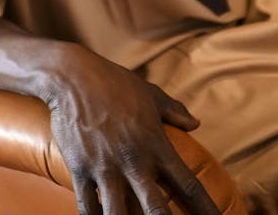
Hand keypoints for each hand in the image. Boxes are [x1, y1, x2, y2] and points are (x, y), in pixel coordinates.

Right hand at [45, 46, 218, 214]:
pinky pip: (88, 207)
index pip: (189, 184)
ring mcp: (105, 168)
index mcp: (156, 144)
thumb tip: (195, 123)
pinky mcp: (80, 169)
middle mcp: (134, 161)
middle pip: (157, 210)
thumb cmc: (115, 82)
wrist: (72, 76)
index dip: (205, 208)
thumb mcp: (150, 94)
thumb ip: (174, 111)